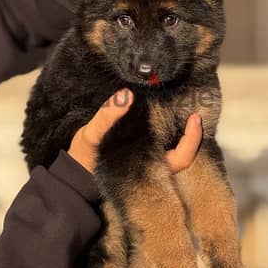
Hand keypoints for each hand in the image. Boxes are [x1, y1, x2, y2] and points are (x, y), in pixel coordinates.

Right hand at [68, 89, 202, 173]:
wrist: (73, 173)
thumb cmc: (84, 157)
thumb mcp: (92, 136)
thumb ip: (107, 116)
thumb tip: (126, 95)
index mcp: (148, 166)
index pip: (182, 158)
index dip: (192, 139)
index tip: (194, 117)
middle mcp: (152, 164)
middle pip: (183, 154)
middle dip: (191, 134)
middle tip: (193, 112)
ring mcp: (149, 160)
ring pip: (174, 148)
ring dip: (181, 132)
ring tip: (182, 110)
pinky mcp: (142, 153)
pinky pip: (163, 143)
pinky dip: (168, 130)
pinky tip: (165, 115)